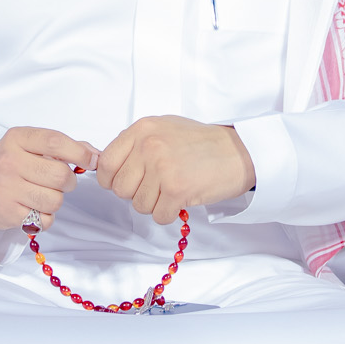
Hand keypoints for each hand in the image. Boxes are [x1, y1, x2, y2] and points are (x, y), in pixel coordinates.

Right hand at [0, 127, 97, 230]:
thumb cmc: (13, 165)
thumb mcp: (31, 147)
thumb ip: (65, 147)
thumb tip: (97, 156)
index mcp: (16, 139)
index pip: (54, 142)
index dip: (79, 153)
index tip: (91, 160)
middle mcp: (8, 161)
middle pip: (60, 175)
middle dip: (68, 181)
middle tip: (60, 182)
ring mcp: (6, 188)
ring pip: (55, 200)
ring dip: (56, 200)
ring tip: (43, 194)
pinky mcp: (7, 212)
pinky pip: (45, 219)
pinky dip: (46, 217)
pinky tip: (33, 207)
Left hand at [98, 116, 255, 224]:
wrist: (239, 152)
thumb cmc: (203, 142)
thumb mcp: (164, 128)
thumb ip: (136, 144)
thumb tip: (108, 165)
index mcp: (142, 129)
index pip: (105, 163)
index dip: (111, 179)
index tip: (124, 182)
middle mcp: (149, 146)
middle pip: (120, 188)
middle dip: (135, 193)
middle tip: (156, 187)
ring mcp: (162, 168)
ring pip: (138, 205)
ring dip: (154, 204)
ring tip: (172, 190)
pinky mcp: (176, 190)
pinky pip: (158, 215)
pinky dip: (169, 213)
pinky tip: (180, 200)